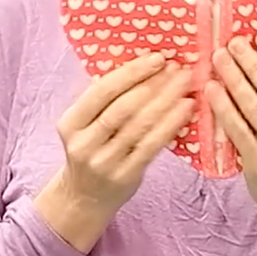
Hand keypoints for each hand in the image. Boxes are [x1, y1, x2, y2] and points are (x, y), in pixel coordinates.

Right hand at [37, 53, 193, 251]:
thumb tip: (145, 66)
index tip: (157, 58)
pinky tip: (186, 109)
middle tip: (178, 68)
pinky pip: (152, 145)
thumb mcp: (86, 125)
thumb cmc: (92, 150)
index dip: (131, 72)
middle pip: (123, 107)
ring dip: (167, 101)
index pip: (102, 91)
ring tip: (186, 84)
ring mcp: (104, 162)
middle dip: (154, 84)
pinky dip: (171, 124)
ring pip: (140, 125)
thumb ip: (105, 101)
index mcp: (71, 123)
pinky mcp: (125, 176)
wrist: (85, 197)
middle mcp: (84, 143)